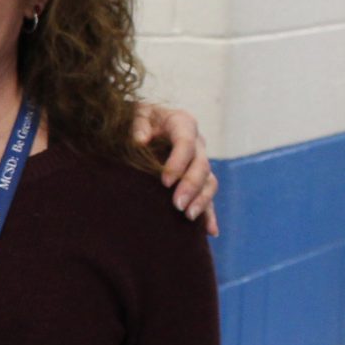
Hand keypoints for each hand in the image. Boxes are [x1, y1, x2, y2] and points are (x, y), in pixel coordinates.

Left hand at [132, 104, 219, 236]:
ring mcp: (199, 162)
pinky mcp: (198, 180)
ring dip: (202, 201)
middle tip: (177, 205)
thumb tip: (140, 141)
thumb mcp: (134, 113)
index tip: (165, 181)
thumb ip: (138, 123)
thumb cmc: (135, 119)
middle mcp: (196, 143)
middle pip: (201, 165)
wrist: (137, 126)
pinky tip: (210, 231)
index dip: (178, 162)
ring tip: (188, 216)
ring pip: (209, 182)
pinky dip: (210, 214)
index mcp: (181, 123)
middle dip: (191, 186)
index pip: (186, 142)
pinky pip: (208, 197)